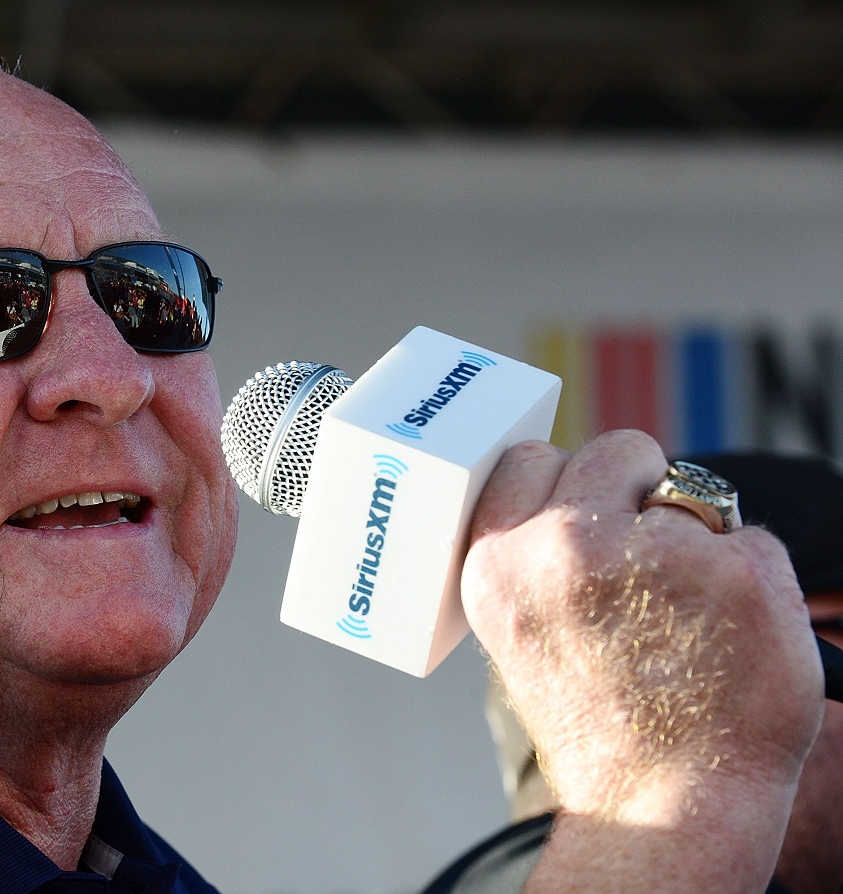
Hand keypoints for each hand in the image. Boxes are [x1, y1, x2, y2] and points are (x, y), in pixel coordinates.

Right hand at [462, 431, 822, 890]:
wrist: (664, 801)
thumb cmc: (595, 719)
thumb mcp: (517, 627)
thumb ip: (532, 554)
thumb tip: (579, 492)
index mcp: (499, 562)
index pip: (530, 459)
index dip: (566, 485)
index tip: (584, 521)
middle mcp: (567, 548)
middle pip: (617, 451)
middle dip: (637, 489)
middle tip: (645, 566)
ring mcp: (657, 555)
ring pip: (692, 491)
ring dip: (696, 537)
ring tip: (682, 616)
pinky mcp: (740, 572)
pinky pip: (752, 538)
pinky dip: (751, 579)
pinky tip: (726, 635)